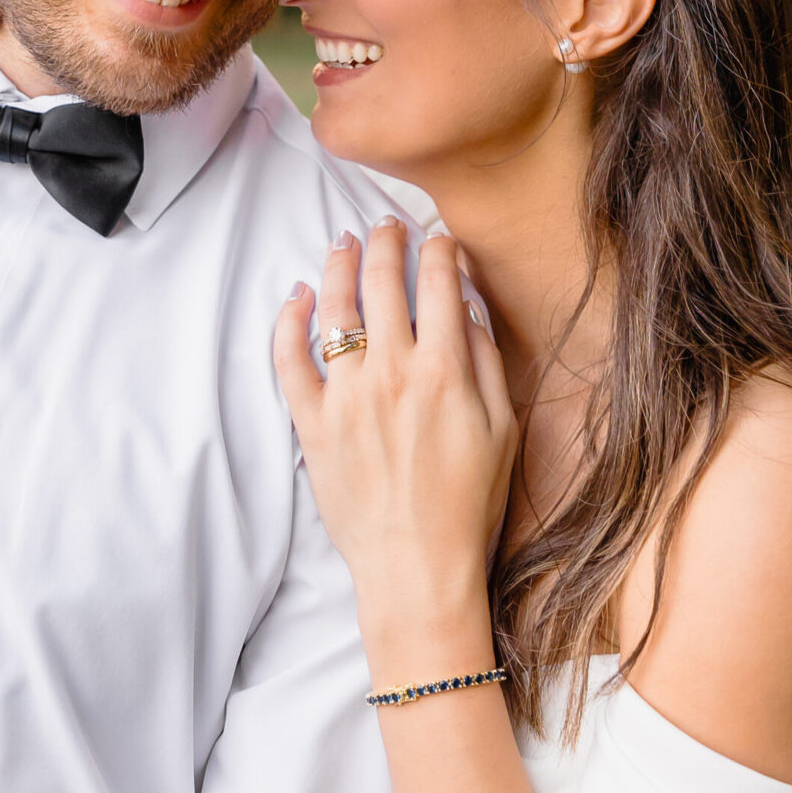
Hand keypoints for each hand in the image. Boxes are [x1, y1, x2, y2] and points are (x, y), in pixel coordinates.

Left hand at [274, 223, 516, 666]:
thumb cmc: (468, 504)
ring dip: (339, 266)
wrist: (417, 568)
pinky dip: (290, 322)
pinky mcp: (312, 424)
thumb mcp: (502, 430)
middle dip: (386, 242)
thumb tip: (468, 311)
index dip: (438, 249)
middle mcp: (392, 373)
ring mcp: (346, 397)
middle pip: (382, 283)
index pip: (439, 283)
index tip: (437, 238)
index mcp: (445, 370)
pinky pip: (290, 361)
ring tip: (343, 242)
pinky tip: (298, 296)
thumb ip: (484, 363)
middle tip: (386, 225)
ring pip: (334, 309)